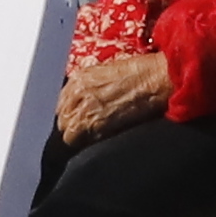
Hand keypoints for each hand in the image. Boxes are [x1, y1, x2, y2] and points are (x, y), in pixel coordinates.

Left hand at [51, 49, 171, 144]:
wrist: (156, 79)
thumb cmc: (140, 74)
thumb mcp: (106, 73)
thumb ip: (87, 88)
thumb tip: (78, 104)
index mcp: (78, 79)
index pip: (59, 104)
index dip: (66, 113)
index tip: (72, 119)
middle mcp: (78, 94)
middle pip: (61, 121)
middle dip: (69, 127)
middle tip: (82, 130)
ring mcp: (87, 111)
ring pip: (69, 135)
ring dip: (78, 138)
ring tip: (90, 136)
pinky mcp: (99, 127)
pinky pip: (84, 142)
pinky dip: (89, 143)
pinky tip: (100, 137)